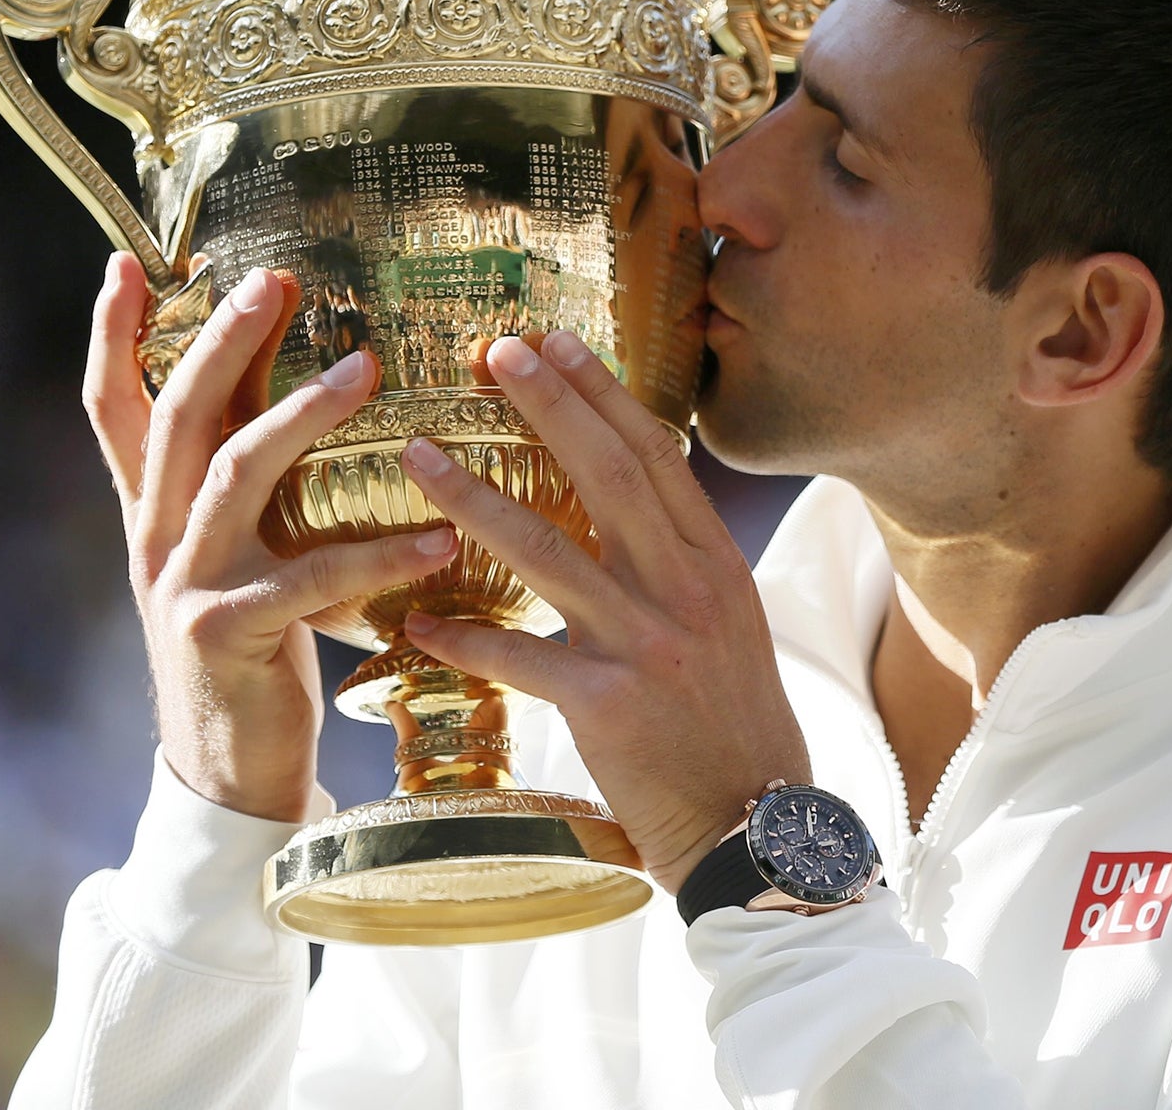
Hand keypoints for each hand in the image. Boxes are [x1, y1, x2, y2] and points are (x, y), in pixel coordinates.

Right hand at [84, 253, 460, 821]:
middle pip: (179, 417)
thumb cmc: (255, 642)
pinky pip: (311, 581)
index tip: (128, 262)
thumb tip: (311, 382)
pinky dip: (379, 557)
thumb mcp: (241, 550)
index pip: (117, 406)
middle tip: (273, 282)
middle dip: (221, 342)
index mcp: (156, 511)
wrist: (226, 768)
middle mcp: (157, 536)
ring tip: (369, 369)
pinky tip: (442, 538)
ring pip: (236, 474)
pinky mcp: (229, 633)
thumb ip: (254, 477)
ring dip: (302, 413)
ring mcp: (186, 583)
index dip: (114, 335)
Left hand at [397, 331, 809, 891]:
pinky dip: (462, 637)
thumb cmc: (736, 728)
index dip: (603, 395)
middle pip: (609, 477)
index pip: (657, 458)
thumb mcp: (729, 629)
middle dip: (549, 406)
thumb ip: (681, 567)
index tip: (557, 344)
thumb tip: (631, 507)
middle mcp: (687, 592)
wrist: (757, 829)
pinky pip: (518, 657)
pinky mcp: (606, 705)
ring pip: (549, 552)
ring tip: (417, 456)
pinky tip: (414, 621)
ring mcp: (648, 645)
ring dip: (475, 499)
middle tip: (494, 352)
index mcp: (717, 567)